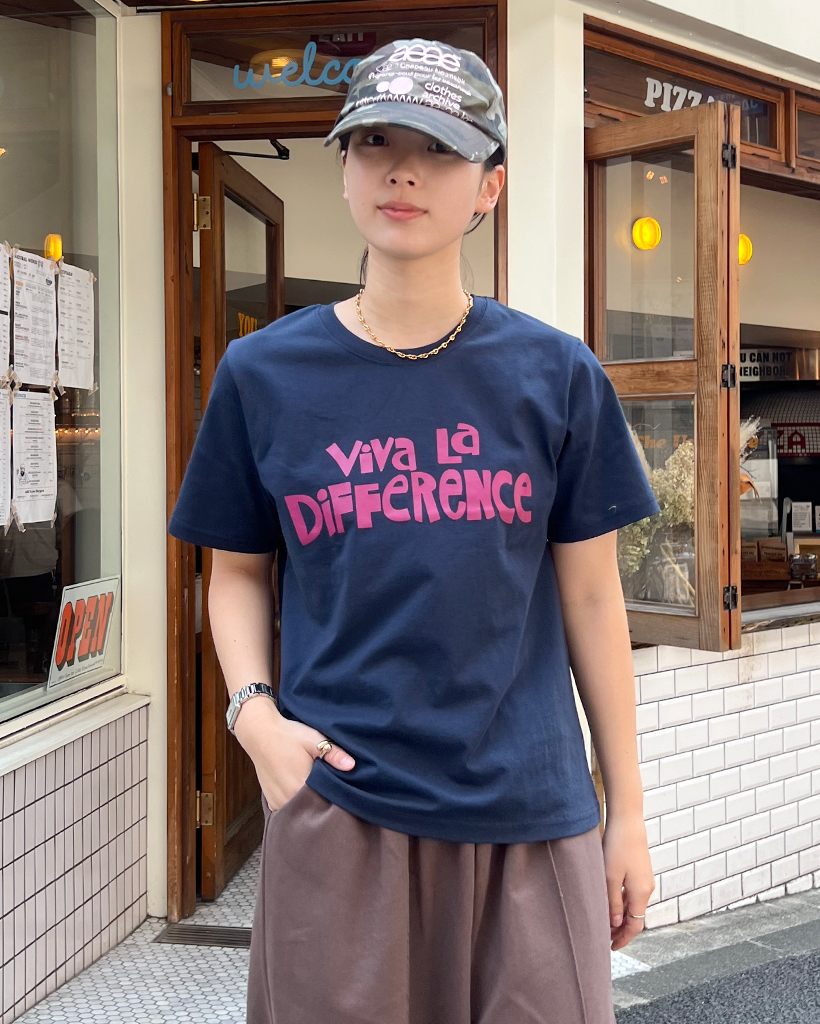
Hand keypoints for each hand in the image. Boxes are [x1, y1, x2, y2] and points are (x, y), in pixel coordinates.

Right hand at [233, 696, 355, 810]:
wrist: (259, 733)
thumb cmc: (289, 735)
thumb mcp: (314, 740)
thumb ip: (333, 754)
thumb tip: (352, 766)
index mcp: (300, 785)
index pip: (324, 802)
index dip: (335, 799)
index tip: (343, 793)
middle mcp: (287, 799)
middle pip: (311, 809)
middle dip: (322, 803)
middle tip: (332, 792)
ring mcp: (277, 802)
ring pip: (299, 811)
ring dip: (308, 805)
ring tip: (317, 792)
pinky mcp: (270, 802)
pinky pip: (287, 809)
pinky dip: (295, 805)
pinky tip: (301, 793)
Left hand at [602, 812, 655, 950]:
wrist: (628, 822)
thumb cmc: (617, 847)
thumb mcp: (610, 877)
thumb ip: (613, 902)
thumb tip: (616, 924)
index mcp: (641, 893)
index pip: (635, 925)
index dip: (624, 938)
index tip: (611, 947)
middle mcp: (647, 889)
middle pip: (636, 917)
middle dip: (621, 929)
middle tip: (605, 937)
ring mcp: (645, 879)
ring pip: (634, 905)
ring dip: (621, 916)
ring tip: (605, 921)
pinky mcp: (641, 871)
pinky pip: (633, 894)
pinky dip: (623, 903)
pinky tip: (611, 902)